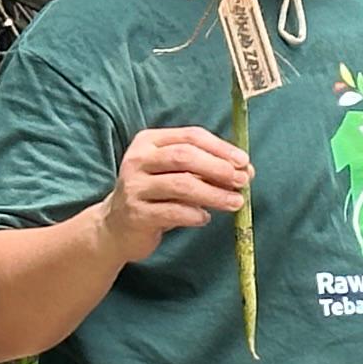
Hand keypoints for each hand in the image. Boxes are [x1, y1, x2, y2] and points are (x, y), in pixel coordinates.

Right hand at [99, 127, 252, 258]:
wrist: (116, 227)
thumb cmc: (155, 194)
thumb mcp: (175, 173)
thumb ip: (205, 167)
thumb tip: (245, 170)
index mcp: (149, 141)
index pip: (191, 136)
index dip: (221, 148)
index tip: (244, 161)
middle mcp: (138, 160)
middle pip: (184, 156)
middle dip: (219, 168)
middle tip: (243, 181)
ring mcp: (134, 187)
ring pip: (181, 184)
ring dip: (214, 193)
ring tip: (236, 202)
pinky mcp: (136, 214)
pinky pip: (173, 212)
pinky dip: (195, 215)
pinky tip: (205, 218)